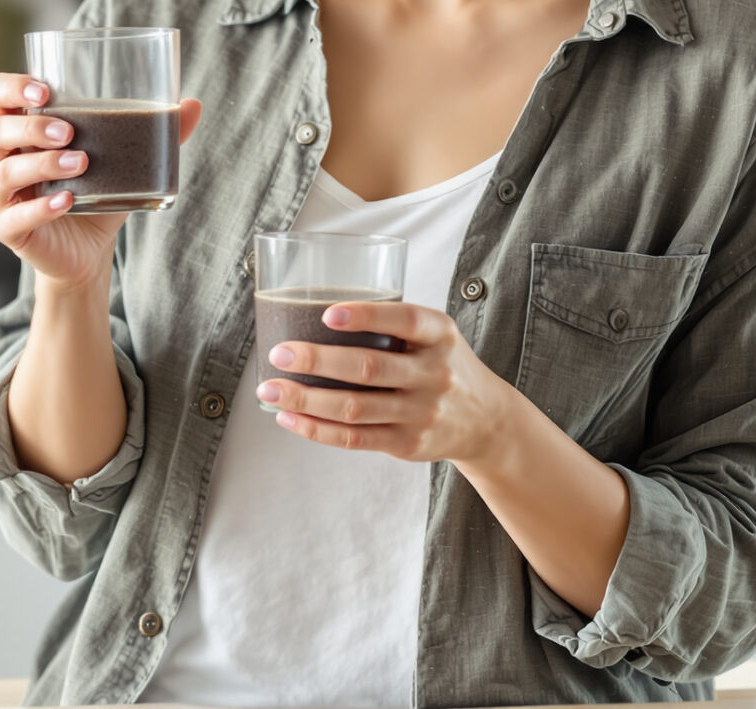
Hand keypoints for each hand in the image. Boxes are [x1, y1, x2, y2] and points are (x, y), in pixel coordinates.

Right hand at [0, 72, 202, 291]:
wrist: (89, 252)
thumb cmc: (97, 193)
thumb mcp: (124, 160)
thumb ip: (154, 132)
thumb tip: (194, 104)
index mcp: (21, 131)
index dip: (11, 87)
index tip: (45, 90)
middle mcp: (2, 159)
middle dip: (31, 127)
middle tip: (69, 132)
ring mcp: (1, 196)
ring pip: (2, 173)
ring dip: (41, 164)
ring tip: (80, 163)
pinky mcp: (9, 228)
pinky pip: (13, 217)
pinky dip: (40, 207)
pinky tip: (66, 201)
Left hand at [255, 300, 521, 463]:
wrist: (486, 420)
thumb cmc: (441, 364)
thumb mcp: (435, 336)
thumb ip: (392, 325)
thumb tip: (312, 313)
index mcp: (440, 335)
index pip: (405, 320)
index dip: (366, 316)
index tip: (327, 313)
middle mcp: (434, 374)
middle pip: (369, 368)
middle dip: (317, 361)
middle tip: (279, 353)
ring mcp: (421, 413)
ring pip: (354, 408)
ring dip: (306, 399)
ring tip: (269, 389)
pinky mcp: (407, 444)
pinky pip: (354, 438)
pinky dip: (317, 429)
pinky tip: (289, 417)